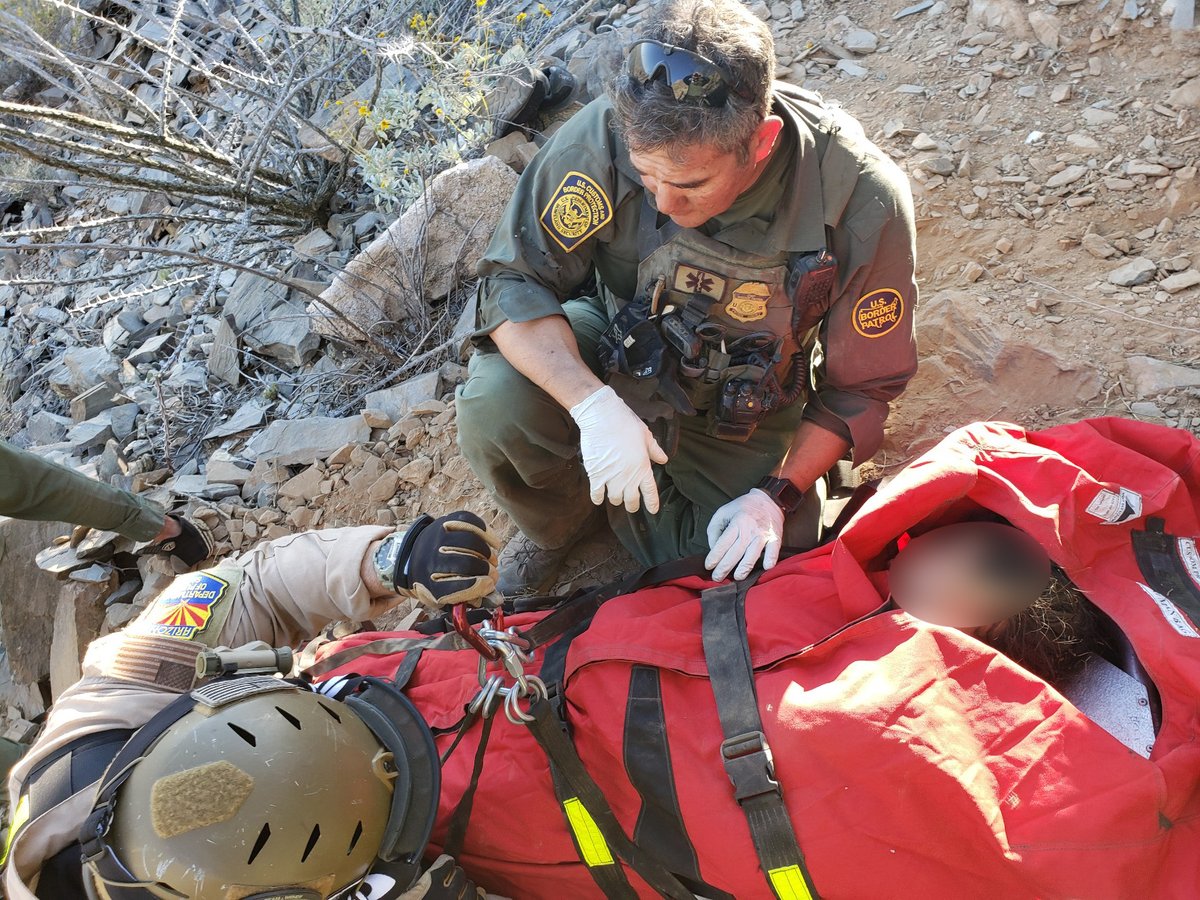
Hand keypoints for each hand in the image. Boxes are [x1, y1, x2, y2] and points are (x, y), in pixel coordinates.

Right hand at [391, 854, 486, 898]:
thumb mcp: (406, 896)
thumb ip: (417, 885)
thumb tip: (423, 877)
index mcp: (431, 885)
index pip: (447, 863)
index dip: (443, 865)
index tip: (441, 867)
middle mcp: (448, 894)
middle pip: (460, 873)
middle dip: (454, 876)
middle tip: (448, 882)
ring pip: (472, 887)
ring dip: (465, 888)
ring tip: (459, 892)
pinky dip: (476, 898)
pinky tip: (470, 899)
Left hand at [399, 512, 500, 607]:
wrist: (413, 556)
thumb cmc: (434, 580)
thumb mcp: (446, 597)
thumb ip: (473, 599)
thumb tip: (498, 600)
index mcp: (430, 585)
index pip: (459, 586)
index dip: (480, 587)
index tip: (489, 586)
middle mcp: (432, 559)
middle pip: (467, 563)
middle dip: (487, 570)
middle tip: (493, 574)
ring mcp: (438, 537)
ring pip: (471, 541)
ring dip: (488, 552)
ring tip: (492, 560)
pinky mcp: (446, 521)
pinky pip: (471, 522)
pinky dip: (486, 532)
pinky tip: (492, 543)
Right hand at [569, 386, 668, 512]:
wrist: (601, 416)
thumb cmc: (625, 422)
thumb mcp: (645, 435)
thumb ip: (655, 450)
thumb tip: (664, 460)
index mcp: (643, 467)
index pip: (650, 492)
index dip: (652, 504)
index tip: (653, 510)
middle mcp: (629, 476)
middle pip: (631, 500)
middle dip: (632, 504)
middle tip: (631, 504)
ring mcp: (611, 477)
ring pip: (615, 499)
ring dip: (616, 498)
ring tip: (615, 494)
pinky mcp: (596, 475)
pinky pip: (597, 495)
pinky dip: (598, 498)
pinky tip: (599, 498)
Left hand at [704, 489, 784, 580]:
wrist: (767, 500)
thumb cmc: (742, 508)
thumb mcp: (723, 512)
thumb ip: (715, 530)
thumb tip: (713, 548)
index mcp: (736, 522)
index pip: (723, 543)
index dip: (715, 556)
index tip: (708, 566)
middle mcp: (749, 529)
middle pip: (736, 552)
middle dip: (725, 567)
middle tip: (717, 578)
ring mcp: (763, 534)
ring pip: (753, 554)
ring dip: (744, 568)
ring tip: (736, 578)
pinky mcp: (775, 538)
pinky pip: (774, 550)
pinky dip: (770, 559)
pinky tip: (765, 568)